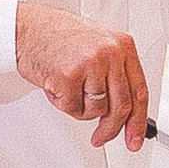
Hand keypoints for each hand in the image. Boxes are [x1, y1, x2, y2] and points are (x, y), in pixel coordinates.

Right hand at [16, 2, 147, 148]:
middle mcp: (111, 53)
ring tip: (68, 87)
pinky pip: (73, 108)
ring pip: (96, 110)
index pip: (140, 92)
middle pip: (121, 107)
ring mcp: (91, 63)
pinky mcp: (69, 76)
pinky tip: (56, 85)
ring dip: (80, 108)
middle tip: (100, 138)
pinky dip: (63, 104)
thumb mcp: (99, 47)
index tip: (135, 139)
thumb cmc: (60, 38)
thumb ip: (116, 75)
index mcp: (123, 45)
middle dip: (110, 129)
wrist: (28, 28)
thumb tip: (126, 112)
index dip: (138, 121)